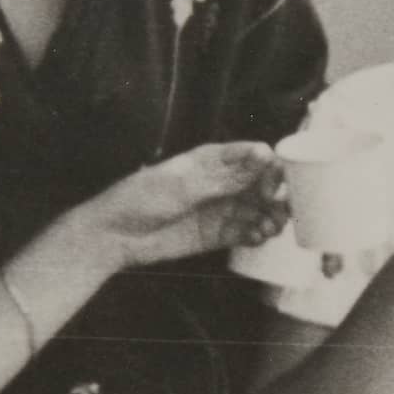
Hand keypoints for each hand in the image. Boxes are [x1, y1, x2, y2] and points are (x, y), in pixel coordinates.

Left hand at [89, 141, 284, 266]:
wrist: (115, 235)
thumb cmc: (142, 198)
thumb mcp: (184, 184)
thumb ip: (226, 177)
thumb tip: (264, 157)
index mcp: (214, 160)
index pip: (256, 156)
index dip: (272, 169)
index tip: (273, 187)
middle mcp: (223, 183)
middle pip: (264, 184)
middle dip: (278, 196)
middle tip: (277, 210)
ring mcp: (222, 209)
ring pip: (260, 210)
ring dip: (271, 217)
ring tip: (268, 228)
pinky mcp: (218, 235)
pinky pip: (247, 233)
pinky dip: (258, 235)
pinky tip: (258, 237)